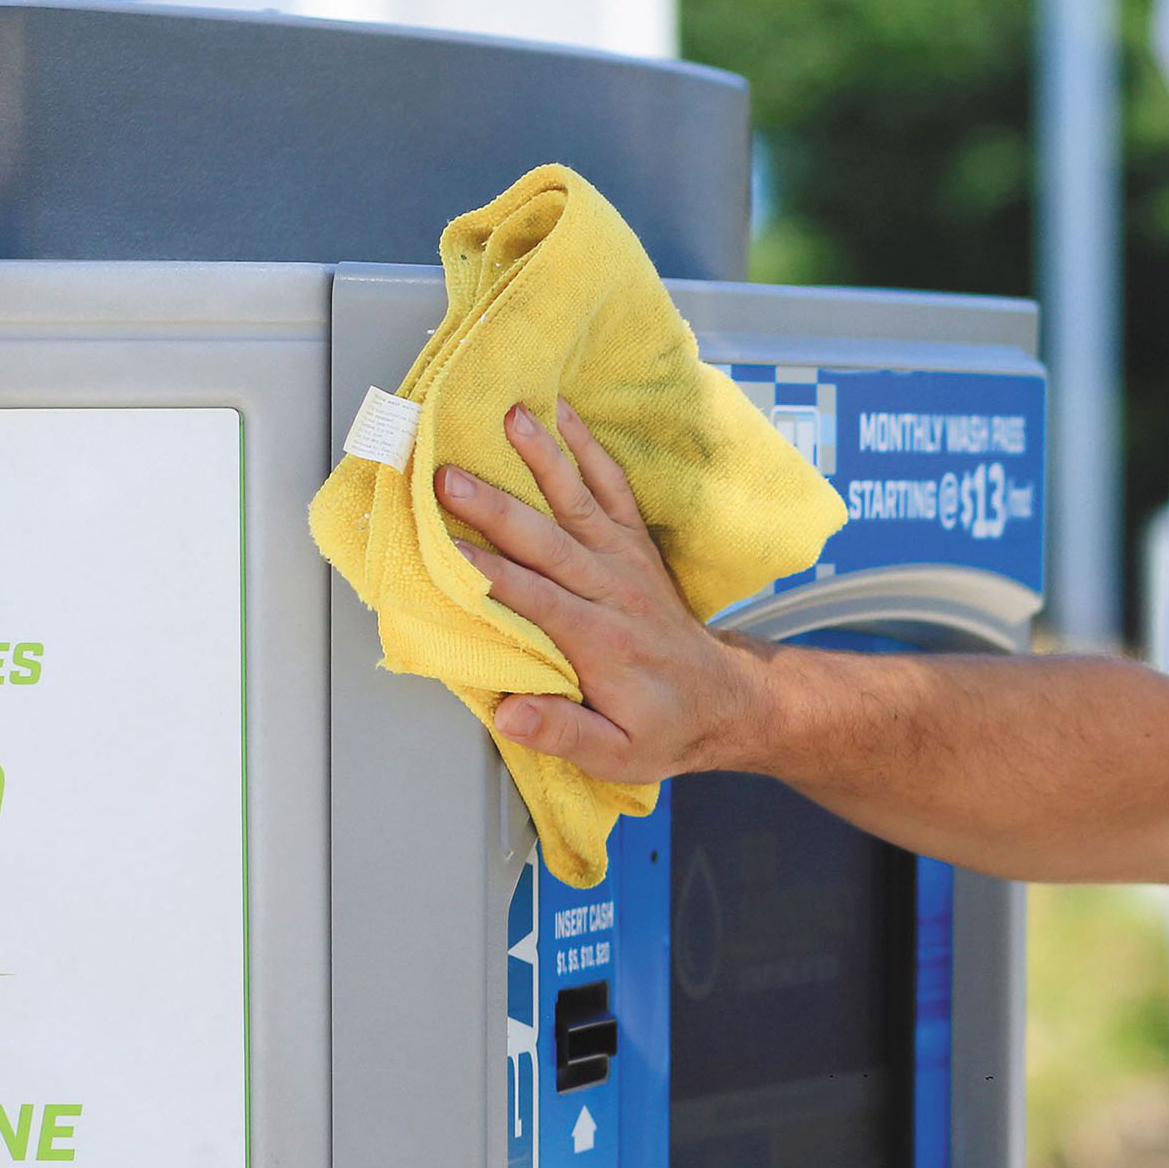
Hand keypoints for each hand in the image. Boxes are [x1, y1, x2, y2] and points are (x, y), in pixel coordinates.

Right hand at [439, 400, 768, 782]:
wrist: (726, 700)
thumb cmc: (664, 728)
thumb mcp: (619, 755)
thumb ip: (564, 733)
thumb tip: (509, 712)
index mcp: (599, 641)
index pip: (534, 600)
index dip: (487, 575)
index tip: (442, 549)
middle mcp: (612, 590)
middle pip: (546, 542)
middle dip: (495, 507)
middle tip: (447, 475)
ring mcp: (625, 560)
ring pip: (578, 500)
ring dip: (542, 456)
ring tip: (509, 414)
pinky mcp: (635, 545)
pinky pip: (613, 487)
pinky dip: (588, 447)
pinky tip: (563, 411)